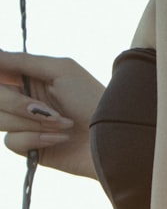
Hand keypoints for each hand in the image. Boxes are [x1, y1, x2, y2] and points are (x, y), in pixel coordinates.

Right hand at [0, 51, 104, 179]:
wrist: (113, 138)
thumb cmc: (93, 100)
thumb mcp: (61, 70)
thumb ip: (23, 60)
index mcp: (29, 77)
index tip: (8, 81)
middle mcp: (23, 99)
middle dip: (16, 103)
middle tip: (42, 109)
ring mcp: (26, 124)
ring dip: (31, 122)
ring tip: (63, 124)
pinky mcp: (31, 148)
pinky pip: (11, 142)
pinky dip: (36, 139)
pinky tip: (60, 139)